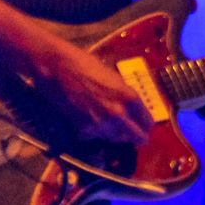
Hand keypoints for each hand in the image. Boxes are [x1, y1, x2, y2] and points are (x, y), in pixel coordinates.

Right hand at [40, 38, 154, 144]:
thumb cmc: (84, 65)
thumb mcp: (114, 79)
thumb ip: (126, 97)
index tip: (141, 125)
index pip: (148, 123)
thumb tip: (132, 111)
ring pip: (116, 140)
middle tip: (131, 134)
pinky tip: (89, 120)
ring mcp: (102, 124)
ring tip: (106, 123)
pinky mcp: (84, 130)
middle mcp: (119, 114)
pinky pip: (96, 138)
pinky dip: (94, 133)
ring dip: (114, 135)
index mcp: (130, 98)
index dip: (144, 125)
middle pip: (137, 138)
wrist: (56, 66)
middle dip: (135, 136)